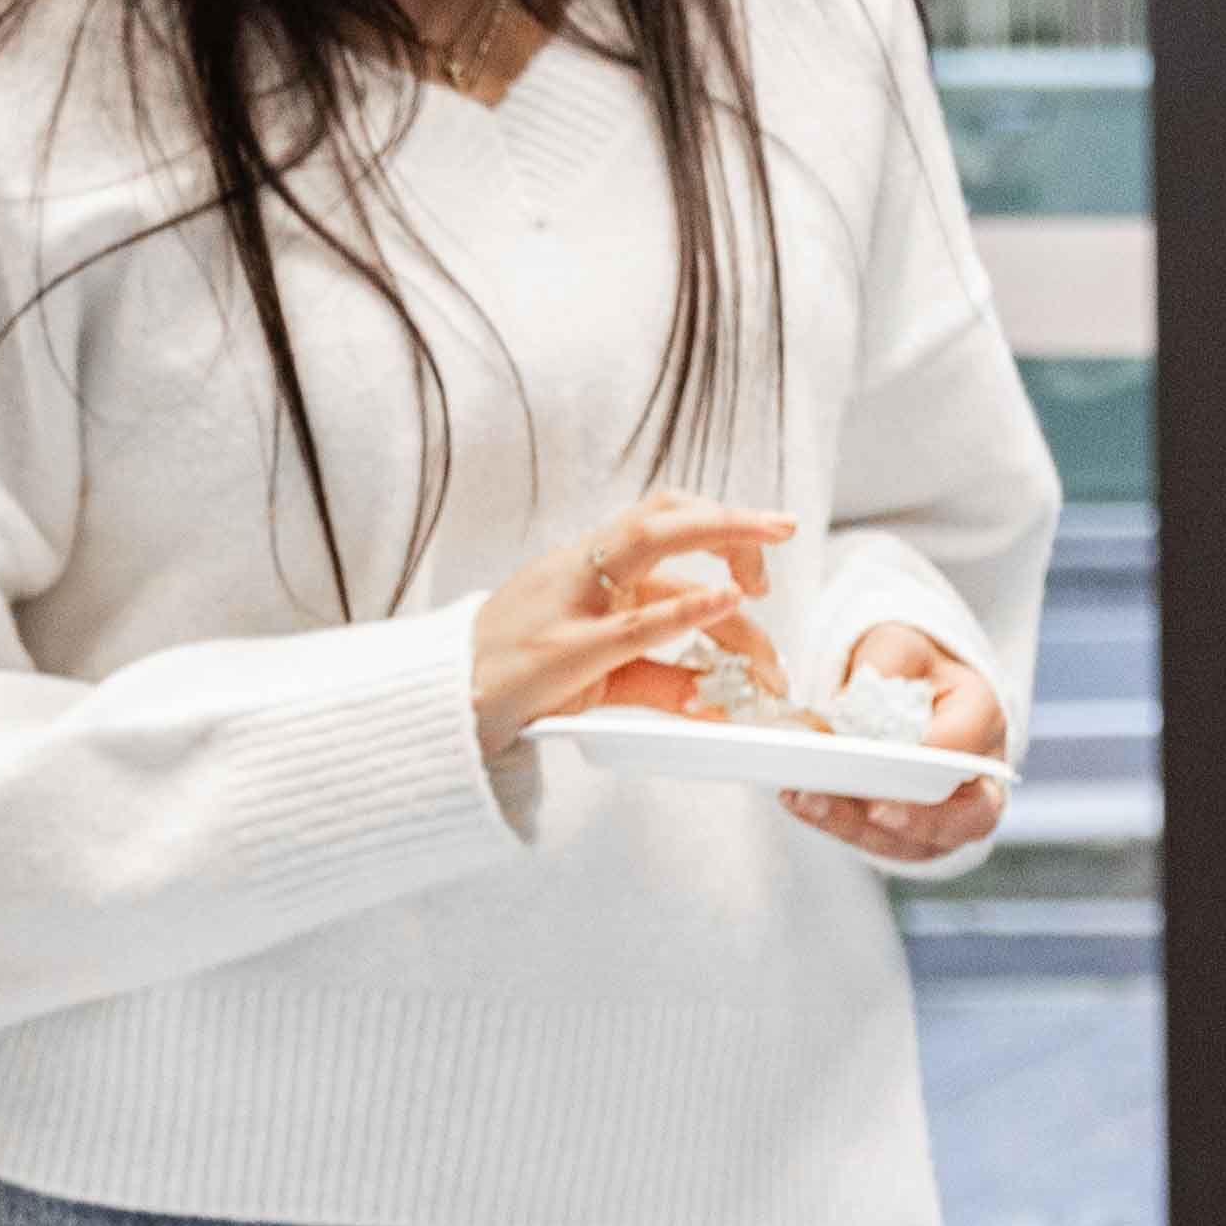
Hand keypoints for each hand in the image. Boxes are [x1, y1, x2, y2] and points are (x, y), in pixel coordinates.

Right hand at [469, 494, 791, 755]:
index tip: (762, 556)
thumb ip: (665, 676)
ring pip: (653, 553)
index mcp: (586, 567)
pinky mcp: (562, 652)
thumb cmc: (520, 680)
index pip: (658, 516)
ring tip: (768, 629)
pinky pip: (633, 624)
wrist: (441, 709)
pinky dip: (686, 610)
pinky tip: (726, 602)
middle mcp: (579, 572)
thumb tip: (728, 694)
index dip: (716, 520)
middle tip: (784, 532)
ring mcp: (568, 606)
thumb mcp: (601, 671)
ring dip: (726, 569)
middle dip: (730, 520)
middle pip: (661, 516)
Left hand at [787, 629, 1010, 870]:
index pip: (968, 740)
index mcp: (983, 715)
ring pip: (921, 841)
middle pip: (970, 814)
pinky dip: (841, 828)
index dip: (934, 751)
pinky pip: (884, 844)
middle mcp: (980, 774)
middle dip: (919, 816)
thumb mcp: (900, 644)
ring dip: (862, 826)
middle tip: (876, 808)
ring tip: (812, 800)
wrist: (913, 696)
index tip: (895, 753)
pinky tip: (801, 802)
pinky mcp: (916, 835)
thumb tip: (853, 699)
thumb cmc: (911, 671)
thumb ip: (886, 662)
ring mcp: (953, 814)